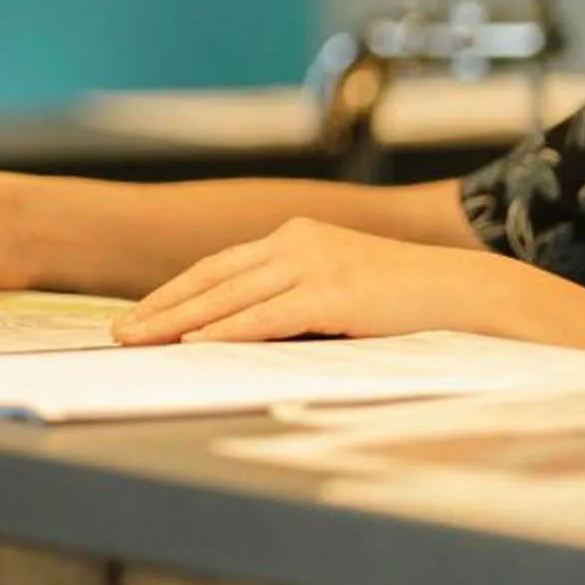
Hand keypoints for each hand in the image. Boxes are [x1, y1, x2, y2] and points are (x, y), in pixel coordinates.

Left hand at [113, 217, 475, 345]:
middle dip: (161, 308)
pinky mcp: (331, 292)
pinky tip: (195, 347)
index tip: (139, 315)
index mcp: (295, 237)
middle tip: (120, 333)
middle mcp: (297, 242)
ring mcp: (313, 264)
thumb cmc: (404, 302)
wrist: (464, 293)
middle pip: (212, 279)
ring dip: (178, 324)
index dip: (174, 293)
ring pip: (229, 298)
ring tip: (140, 342)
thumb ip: (293, 303)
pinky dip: (225, 334)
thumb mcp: (339, 290)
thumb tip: (242, 335)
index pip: (218, 266)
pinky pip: (265, 318)